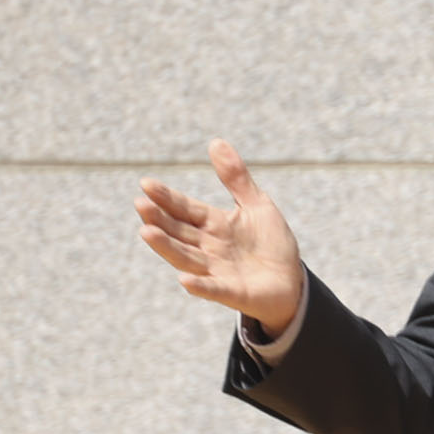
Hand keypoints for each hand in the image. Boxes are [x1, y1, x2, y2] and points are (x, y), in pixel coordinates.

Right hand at [133, 139, 305, 333]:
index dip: (166, 197)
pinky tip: (185, 280)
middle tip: (140, 204)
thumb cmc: (271, 244)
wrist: (293, 282)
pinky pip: (212, 289)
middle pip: (178, 231)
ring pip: (186, 257)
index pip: (185, 208)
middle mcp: (208, 246)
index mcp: (213, 224)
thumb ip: (236, 178)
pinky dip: (199, 285)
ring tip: (147, 232)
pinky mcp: (232, 292)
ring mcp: (217, 270)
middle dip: (159, 219)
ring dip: (167, 247)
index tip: (146, 184)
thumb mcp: (257, 205)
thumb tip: (215, 141)